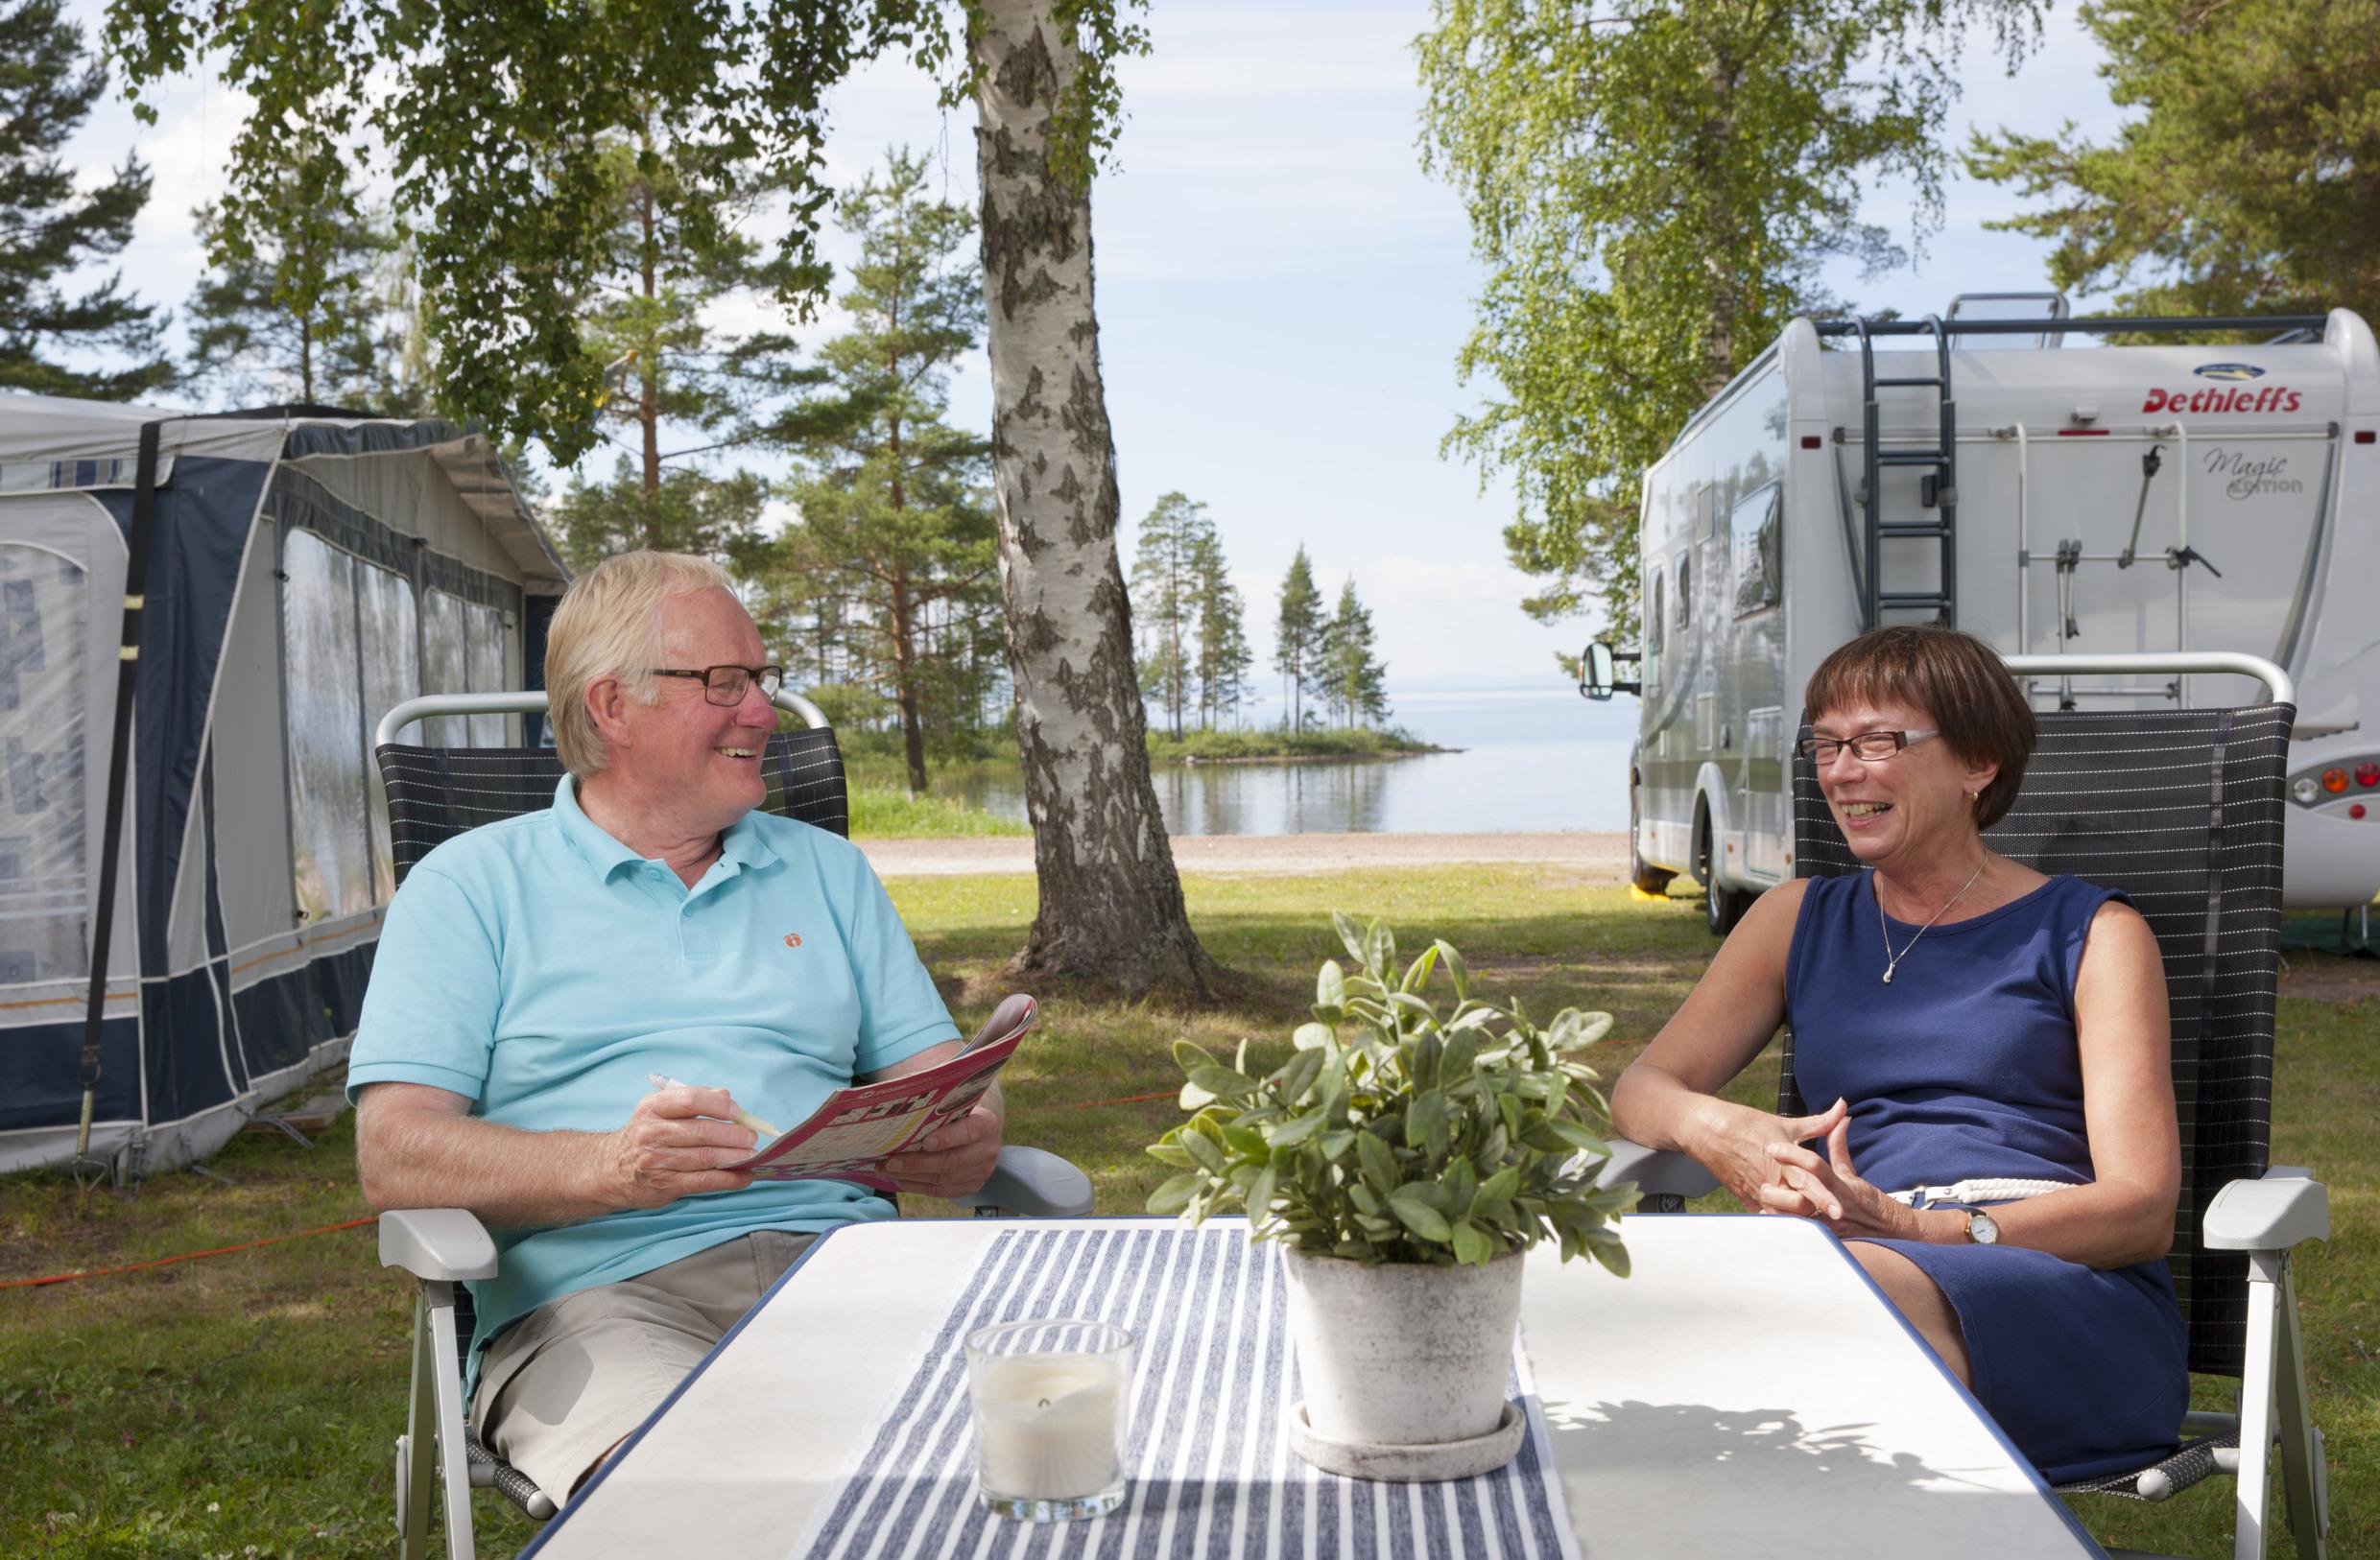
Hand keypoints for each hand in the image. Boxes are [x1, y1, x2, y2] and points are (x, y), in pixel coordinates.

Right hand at [605, 1085, 757, 1208]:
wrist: (611, 1169)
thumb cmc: (647, 1134)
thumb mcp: (661, 1110)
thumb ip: (694, 1099)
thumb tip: (726, 1096)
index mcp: (653, 1107)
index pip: (690, 1100)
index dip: (719, 1105)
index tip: (737, 1111)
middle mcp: (652, 1133)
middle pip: (702, 1132)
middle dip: (734, 1135)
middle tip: (752, 1137)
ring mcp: (657, 1161)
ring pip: (706, 1158)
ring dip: (735, 1157)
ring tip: (752, 1155)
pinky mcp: (665, 1185)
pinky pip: (704, 1181)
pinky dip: (729, 1179)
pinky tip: (744, 1177)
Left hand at [883, 1104, 1003, 1198]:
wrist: (979, 1136)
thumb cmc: (960, 1116)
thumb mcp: (956, 1107)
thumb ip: (938, 1111)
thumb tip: (901, 1113)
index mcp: (986, 1124)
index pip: (968, 1131)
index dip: (947, 1138)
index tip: (925, 1142)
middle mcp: (986, 1151)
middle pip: (951, 1161)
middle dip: (917, 1163)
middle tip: (890, 1162)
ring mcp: (980, 1172)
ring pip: (942, 1179)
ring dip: (910, 1175)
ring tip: (886, 1170)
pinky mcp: (969, 1187)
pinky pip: (939, 1191)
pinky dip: (915, 1185)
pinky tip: (898, 1178)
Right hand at [1690, 1096, 1849, 1212]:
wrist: (1708, 1131)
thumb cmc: (1747, 1124)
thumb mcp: (1785, 1123)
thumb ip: (1820, 1122)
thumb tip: (1844, 1107)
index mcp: (1781, 1161)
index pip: (1808, 1183)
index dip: (1825, 1198)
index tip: (1840, 1211)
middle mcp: (1769, 1181)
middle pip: (1796, 1206)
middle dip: (1813, 1212)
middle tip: (1831, 1218)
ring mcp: (1756, 1193)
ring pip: (1781, 1216)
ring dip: (1796, 1218)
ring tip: (1813, 1222)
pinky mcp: (1746, 1200)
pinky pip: (1765, 1218)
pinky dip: (1778, 1220)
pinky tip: (1791, 1222)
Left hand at [1758, 1116, 1921, 1239]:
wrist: (1888, 1227)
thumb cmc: (1867, 1198)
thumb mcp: (1850, 1172)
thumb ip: (1838, 1146)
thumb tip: (1841, 1116)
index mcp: (1840, 1185)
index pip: (1815, 1166)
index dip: (1793, 1154)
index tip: (1772, 1147)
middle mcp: (1834, 1205)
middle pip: (1803, 1196)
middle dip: (1780, 1190)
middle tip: (1760, 1183)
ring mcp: (1831, 1225)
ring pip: (1801, 1220)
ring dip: (1781, 1212)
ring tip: (1760, 1203)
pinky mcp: (1827, 1240)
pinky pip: (1803, 1236)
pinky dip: (1786, 1230)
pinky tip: (1769, 1223)